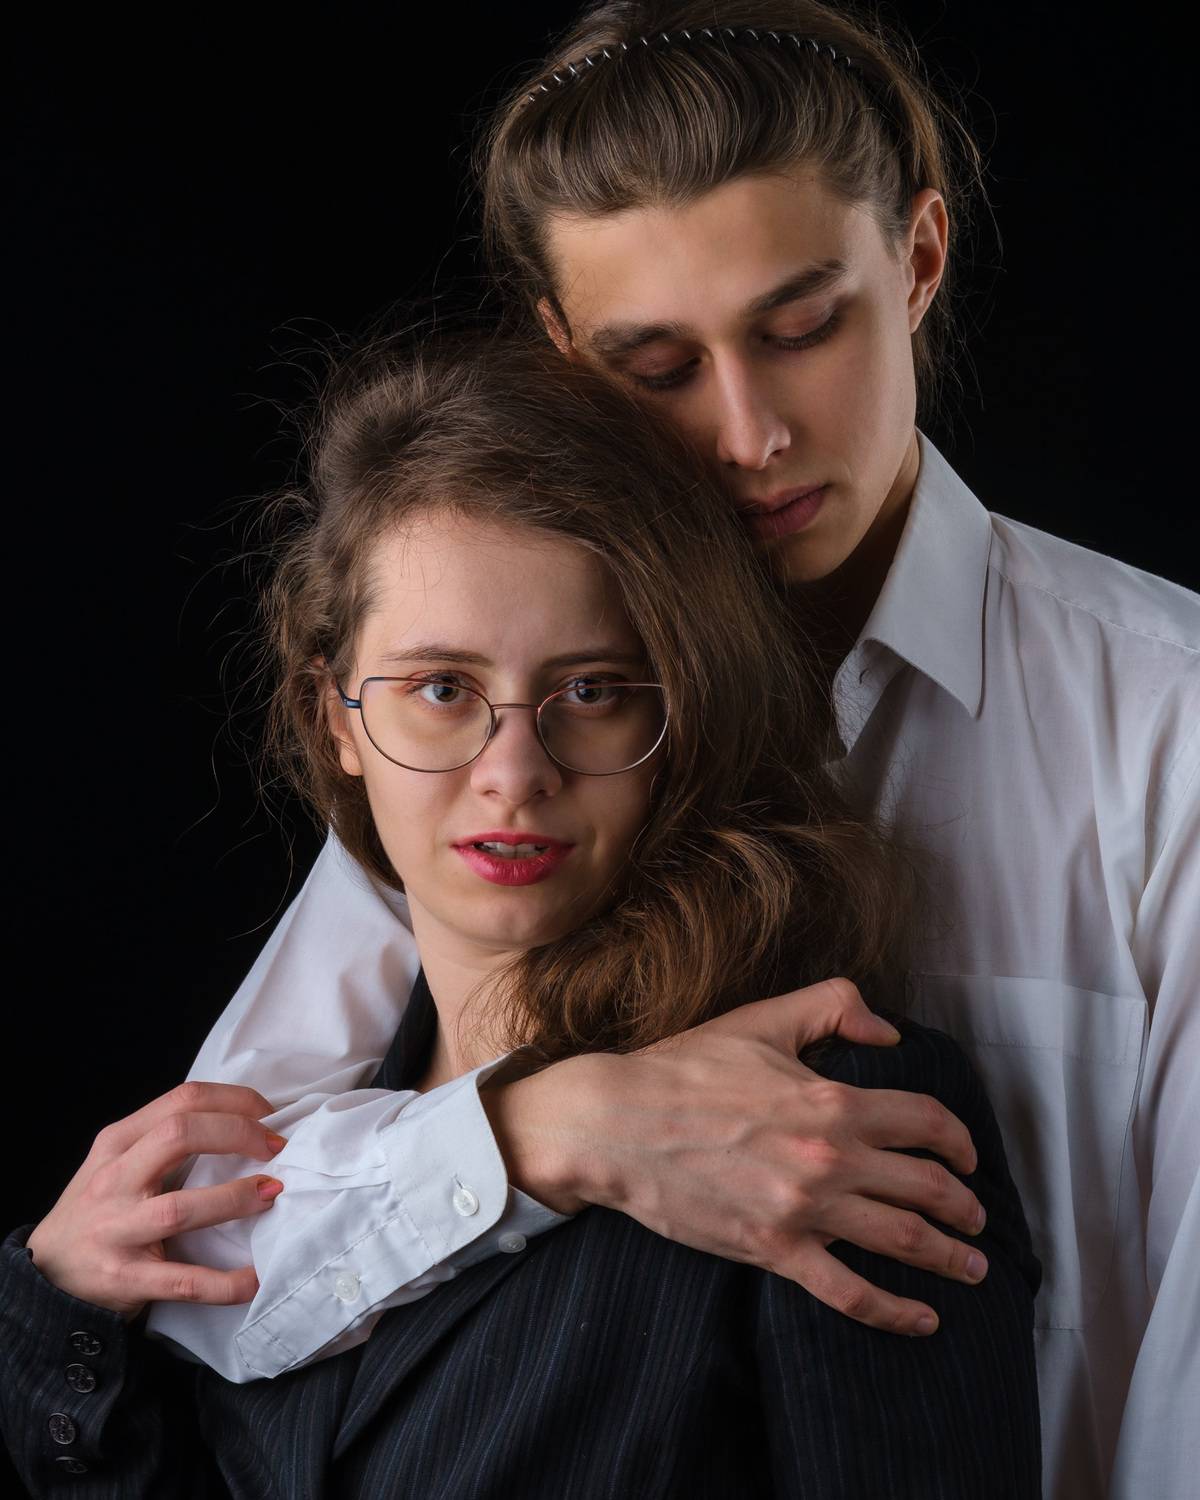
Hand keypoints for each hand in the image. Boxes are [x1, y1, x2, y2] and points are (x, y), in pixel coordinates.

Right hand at [26, 1082, 287, 1319]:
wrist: (44, 1274)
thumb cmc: (99, 1209)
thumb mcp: (119, 1161)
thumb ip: (166, 1140)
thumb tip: (247, 1123)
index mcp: (117, 1142)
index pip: (182, 1100)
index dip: (236, 1102)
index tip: (271, 1115)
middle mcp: (114, 1180)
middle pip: (180, 1135)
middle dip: (239, 1134)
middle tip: (277, 1148)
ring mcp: (117, 1231)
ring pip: (180, 1208)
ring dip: (235, 1199)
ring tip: (272, 1195)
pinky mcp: (125, 1279)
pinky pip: (183, 1281)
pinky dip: (223, 1282)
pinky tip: (254, 1278)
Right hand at [482, 978, 984, 1336]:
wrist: (617, 1123)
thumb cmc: (685, 1068)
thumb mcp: (761, 1020)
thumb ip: (833, 1007)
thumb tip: (889, 1030)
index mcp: (832, 1099)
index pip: (926, 1123)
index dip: (959, 1142)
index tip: (967, 1157)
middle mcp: (830, 1158)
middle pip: (927, 1188)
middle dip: (964, 1206)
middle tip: (977, 1218)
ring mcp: (804, 1210)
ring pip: (902, 1241)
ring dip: (950, 1258)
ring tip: (973, 1267)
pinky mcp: (773, 1251)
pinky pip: (848, 1293)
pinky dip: (894, 1312)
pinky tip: (921, 1320)